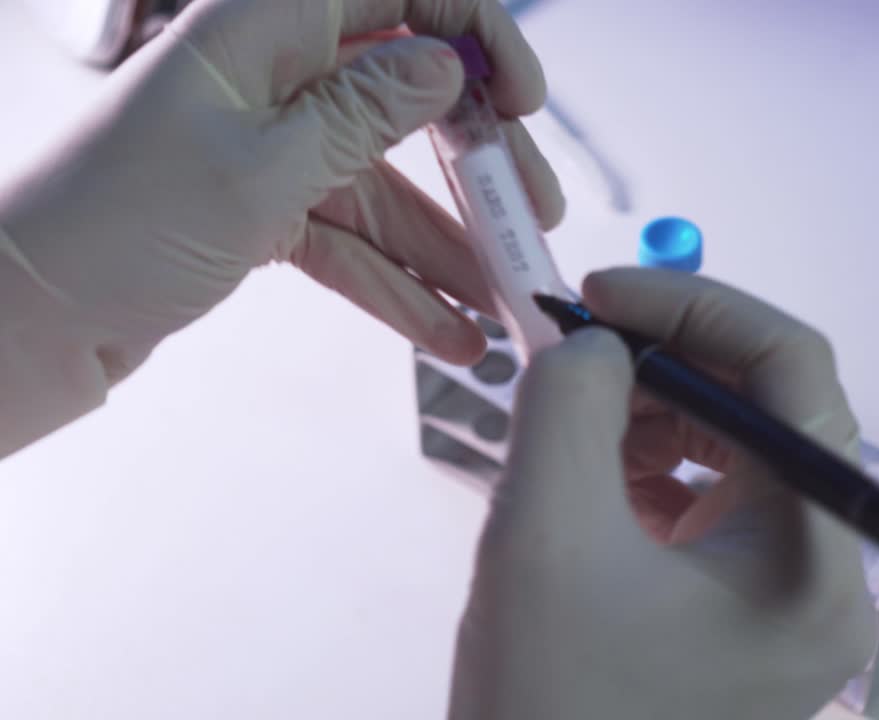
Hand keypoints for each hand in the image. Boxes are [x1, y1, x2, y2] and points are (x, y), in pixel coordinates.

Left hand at [0, 0, 560, 371]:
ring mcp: (261, 150)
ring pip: (381, 186)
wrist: (17, 326)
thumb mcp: (256, 169)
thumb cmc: (102, 231)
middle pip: (401, 98)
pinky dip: (393, 285)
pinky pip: (346, 241)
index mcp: (254, 31)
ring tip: (500, 298)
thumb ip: (361, 115)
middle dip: (473, 162)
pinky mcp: (254, 214)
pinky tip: (445, 330)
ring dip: (443, 245)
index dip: (472, 34)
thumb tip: (442, 69)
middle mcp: (264, 81)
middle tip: (529, 213)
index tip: (523, 98)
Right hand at [449, 269, 878, 719]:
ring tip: (569, 412)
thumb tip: (597, 341)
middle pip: (769, 409)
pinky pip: (710, 503)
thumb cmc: (547, 706)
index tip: (604, 290)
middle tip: (576, 339)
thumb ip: (571, 401)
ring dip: (652, 411)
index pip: (795, 374)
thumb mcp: (543, 531)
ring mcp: (788, 596)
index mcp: (815, 557)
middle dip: (668, 361)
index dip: (700, 308)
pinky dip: (648, 467)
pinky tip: (588, 472)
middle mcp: (826, 571)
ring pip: (735, 451)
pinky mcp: (742, 610)